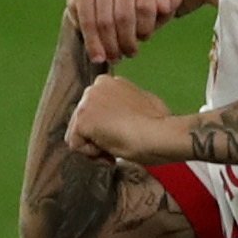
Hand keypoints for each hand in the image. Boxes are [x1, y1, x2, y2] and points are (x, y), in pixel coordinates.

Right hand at [66, 0, 183, 67]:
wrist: (114, 3)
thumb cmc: (145, 10)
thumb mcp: (162, 10)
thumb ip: (169, 5)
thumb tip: (163, 4)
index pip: (145, 6)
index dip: (145, 29)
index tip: (144, 39)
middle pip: (123, 14)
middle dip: (126, 40)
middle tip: (128, 55)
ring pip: (103, 18)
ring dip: (109, 43)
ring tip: (114, 58)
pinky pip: (84, 17)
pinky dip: (91, 40)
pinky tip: (96, 55)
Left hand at [66, 75, 181, 163]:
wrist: (160, 134)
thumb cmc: (161, 124)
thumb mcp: (146, 104)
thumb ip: (128, 105)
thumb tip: (126, 115)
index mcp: (109, 82)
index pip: (97, 108)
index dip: (108, 125)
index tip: (123, 134)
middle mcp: (94, 88)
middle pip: (85, 119)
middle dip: (99, 135)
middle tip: (118, 146)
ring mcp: (86, 104)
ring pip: (78, 132)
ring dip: (96, 145)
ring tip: (116, 151)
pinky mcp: (82, 121)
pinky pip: (76, 144)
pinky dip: (92, 155)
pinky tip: (110, 154)